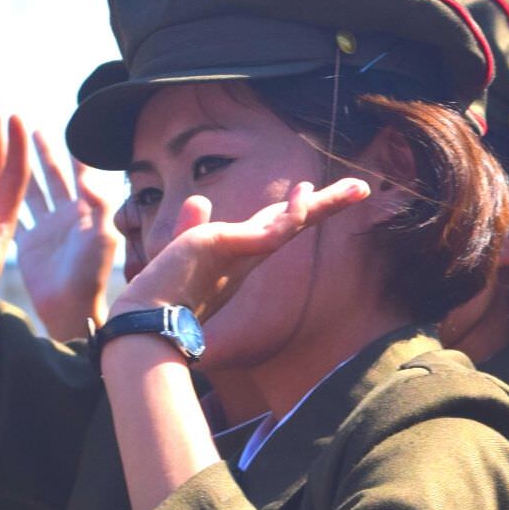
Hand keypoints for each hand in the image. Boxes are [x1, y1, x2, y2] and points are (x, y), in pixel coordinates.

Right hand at [16, 130, 121, 339]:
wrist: (70, 307)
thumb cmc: (90, 273)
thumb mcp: (101, 235)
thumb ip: (98, 203)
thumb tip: (88, 175)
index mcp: (85, 210)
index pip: (77, 172)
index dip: (68, 151)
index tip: (59, 126)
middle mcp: (65, 215)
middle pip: (50, 176)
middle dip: (38, 151)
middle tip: (22, 125)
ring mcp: (45, 228)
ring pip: (29, 191)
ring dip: (19, 169)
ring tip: (4, 145)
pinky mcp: (27, 243)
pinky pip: (14, 214)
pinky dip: (3, 198)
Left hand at [110, 180, 371, 321]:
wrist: (148, 321)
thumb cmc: (161, 293)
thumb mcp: (180, 248)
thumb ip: (192, 225)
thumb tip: (200, 200)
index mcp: (241, 254)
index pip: (275, 225)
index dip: (295, 207)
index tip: (310, 188)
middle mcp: (250, 254)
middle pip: (296, 222)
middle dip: (328, 205)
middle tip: (360, 188)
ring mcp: (247, 253)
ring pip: (296, 223)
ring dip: (326, 203)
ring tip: (356, 188)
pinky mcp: (237, 250)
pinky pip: (275, 230)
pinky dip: (293, 213)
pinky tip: (305, 194)